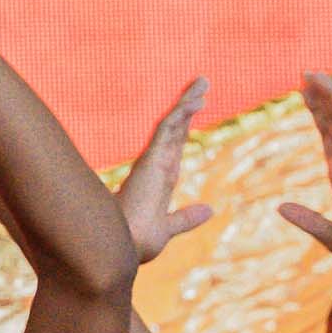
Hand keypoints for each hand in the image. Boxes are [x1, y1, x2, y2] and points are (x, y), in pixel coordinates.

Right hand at [112, 77, 214, 271]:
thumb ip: (186, 218)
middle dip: (188, 107)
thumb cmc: (136, 243)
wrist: (120, 250)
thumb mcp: (168, 229)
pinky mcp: (152, 162)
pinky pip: (169, 130)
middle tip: (202, 84)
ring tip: (203, 82)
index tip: (196, 108)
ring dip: (188, 103)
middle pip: (176, 130)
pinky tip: (194, 99)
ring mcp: (152, 163)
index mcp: (157, 180)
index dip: (186, 127)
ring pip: (173, 125)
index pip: (175, 147)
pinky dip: (181, 113)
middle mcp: (155, 167)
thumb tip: (210, 210)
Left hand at [278, 72, 331, 274]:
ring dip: (328, 95)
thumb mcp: (329, 233)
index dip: (317, 115)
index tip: (303, 94)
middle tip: (304, 74)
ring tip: (311, 73)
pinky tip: (330, 92)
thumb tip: (280, 207)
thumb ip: (306, 219)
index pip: (328, 136)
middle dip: (319, 98)